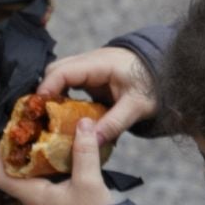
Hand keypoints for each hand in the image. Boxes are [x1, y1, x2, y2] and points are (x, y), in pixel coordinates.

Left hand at [0, 118, 114, 204]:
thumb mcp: (89, 182)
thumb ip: (85, 152)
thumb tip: (83, 123)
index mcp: (33, 194)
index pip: (0, 178)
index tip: (8, 137)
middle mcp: (36, 197)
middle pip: (16, 169)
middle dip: (22, 147)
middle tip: (34, 127)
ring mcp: (47, 199)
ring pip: (35, 171)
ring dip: (40, 152)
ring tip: (50, 132)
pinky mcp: (61, 198)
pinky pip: (50, 176)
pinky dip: (54, 161)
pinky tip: (68, 149)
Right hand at [38, 47, 156, 142]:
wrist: (165, 72)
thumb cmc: (153, 84)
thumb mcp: (137, 106)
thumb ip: (114, 124)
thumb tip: (92, 142)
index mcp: (100, 64)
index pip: (64, 71)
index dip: (47, 87)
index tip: (38, 107)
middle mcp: (90, 62)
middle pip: (56, 71)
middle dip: (45, 92)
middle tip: (39, 117)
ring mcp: (89, 68)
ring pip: (60, 76)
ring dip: (53, 95)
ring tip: (46, 119)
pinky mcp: (91, 77)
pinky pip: (69, 83)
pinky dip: (63, 97)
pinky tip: (62, 117)